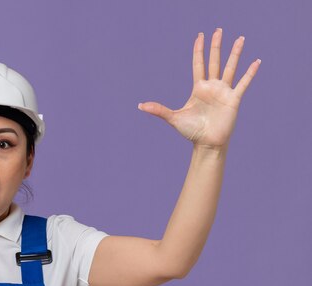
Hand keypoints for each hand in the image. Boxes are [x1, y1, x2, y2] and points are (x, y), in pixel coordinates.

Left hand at [137, 28, 260, 149]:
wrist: (206, 144)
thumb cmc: (191, 132)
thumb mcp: (174, 118)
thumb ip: (158, 110)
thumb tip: (139, 106)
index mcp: (198, 88)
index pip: (198, 63)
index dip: (199, 49)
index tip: (200, 36)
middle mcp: (212, 87)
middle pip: (214, 61)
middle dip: (216, 45)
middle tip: (218, 30)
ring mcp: (224, 92)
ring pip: (230, 67)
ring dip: (235, 53)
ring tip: (240, 39)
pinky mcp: (234, 99)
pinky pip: (243, 83)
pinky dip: (250, 73)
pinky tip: (256, 61)